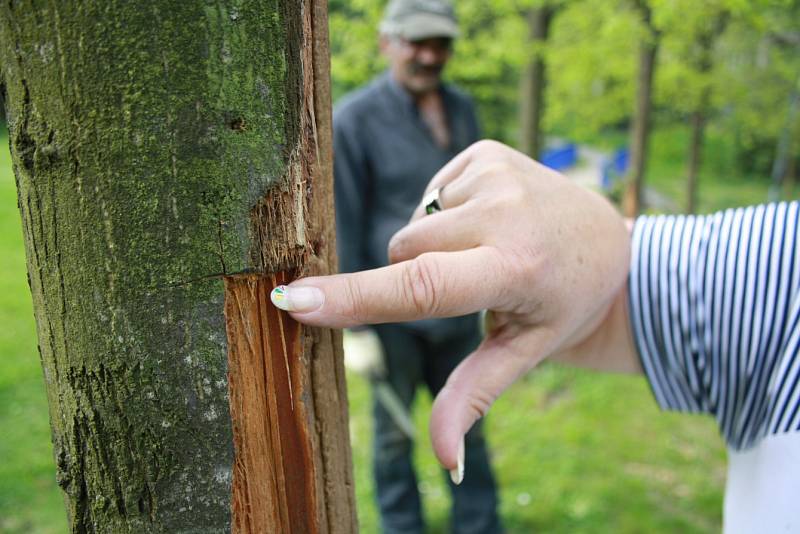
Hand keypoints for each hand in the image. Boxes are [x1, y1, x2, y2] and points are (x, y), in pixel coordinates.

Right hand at [271, 140, 637, 478]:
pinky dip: (446, 215)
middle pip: (403, 252)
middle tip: (467, 283)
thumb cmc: (564, 305)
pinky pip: (430, 196)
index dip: (355, 297)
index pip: (421, 286)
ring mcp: (495, 173)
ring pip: (413, 225)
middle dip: (415, 275)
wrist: (609, 244)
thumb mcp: (525, 352)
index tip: (295, 301)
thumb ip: (475, 396)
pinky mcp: (486, 152)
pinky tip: (488, 221)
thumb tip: (444, 461)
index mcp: (514, 270)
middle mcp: (504, 212)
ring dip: (433, 245)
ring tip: (485, 249)